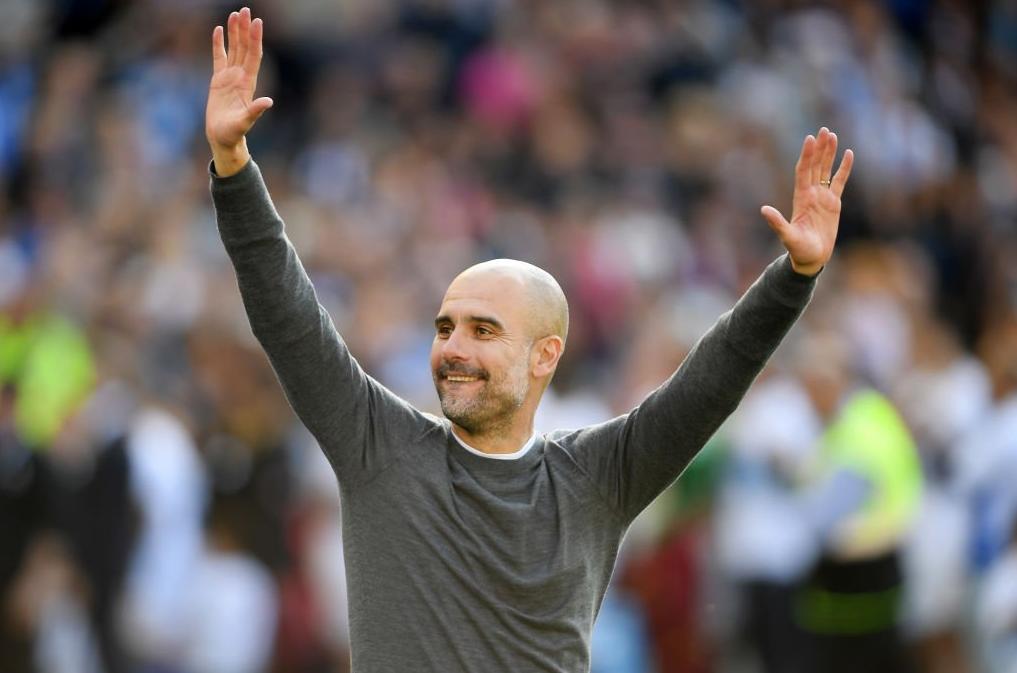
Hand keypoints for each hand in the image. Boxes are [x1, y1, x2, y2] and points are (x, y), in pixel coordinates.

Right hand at [205, 7, 272, 176]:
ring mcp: (230, 77)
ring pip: (233, 49)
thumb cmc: (234, 133)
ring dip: (235, 32)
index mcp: (248, 83)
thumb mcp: (245, 122)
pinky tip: (218, 30)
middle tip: (246, 10)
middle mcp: (241, 77)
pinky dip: (218, 43)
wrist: (223, 138)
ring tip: (235, 14)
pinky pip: (218, 57)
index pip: (253, 55)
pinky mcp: (218, 80)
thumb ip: (255, 111)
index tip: (257, 22)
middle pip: (244, 47)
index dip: (255, 39)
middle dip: (245, 29)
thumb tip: (268, 101)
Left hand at [761, 127, 853, 275]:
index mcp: (801, 198)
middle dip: (819, 148)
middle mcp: (811, 194)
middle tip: (823, 130)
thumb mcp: (788, 237)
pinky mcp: (833, 203)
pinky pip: (840, 181)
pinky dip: (844, 168)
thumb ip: (777, 223)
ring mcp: (822, 197)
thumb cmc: (799, 250)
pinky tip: (848, 153)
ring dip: (829, 153)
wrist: (811, 258)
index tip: (810, 139)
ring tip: (832, 135)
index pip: (804, 171)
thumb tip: (763, 210)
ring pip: (826, 170)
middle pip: (815, 166)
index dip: (807, 155)